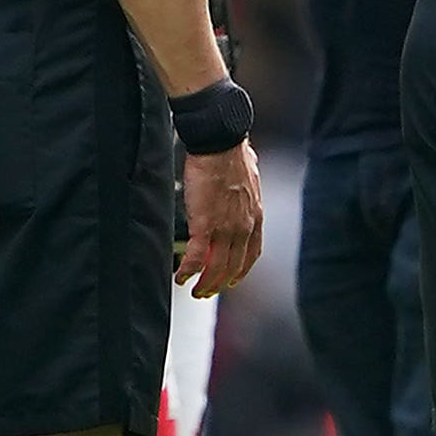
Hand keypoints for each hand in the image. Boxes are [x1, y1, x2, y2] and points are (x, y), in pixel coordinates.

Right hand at [177, 141, 263, 299]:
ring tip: (195, 291)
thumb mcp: (248, 179)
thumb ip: (244, 193)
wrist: (220, 143)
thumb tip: (240, 188)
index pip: (251, 254)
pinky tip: (181, 277)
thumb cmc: (231, 154)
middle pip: (233, 267)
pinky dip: (188, 272)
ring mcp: (225, 228)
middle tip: (207, 292)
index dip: (241, 271)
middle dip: (220, 284)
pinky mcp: (204, 225)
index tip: (233, 280)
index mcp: (255, 217)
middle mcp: (244, 227)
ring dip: (204, 284)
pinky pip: (196, 258)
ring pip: (216, 268)